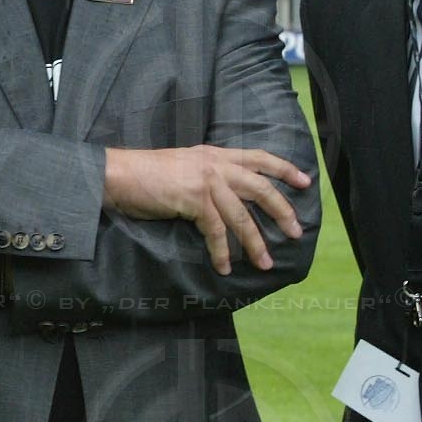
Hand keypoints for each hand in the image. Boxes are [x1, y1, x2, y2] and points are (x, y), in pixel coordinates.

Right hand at [103, 145, 311, 275]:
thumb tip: (221, 197)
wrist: (116, 174)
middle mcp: (214, 164)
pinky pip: (216, 231)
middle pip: (260, 187)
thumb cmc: (143, 174)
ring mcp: (205, 181)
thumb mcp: (182, 166)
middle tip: (296, 231)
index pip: (258, 157)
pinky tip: (223, 267)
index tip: (305, 181)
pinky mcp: (193, 200)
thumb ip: (205, 175)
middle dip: (282, 210)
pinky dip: (222, 252)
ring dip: (256, 242)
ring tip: (266, 262)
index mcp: (213, 154)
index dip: (284, 168)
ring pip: (242, 215)